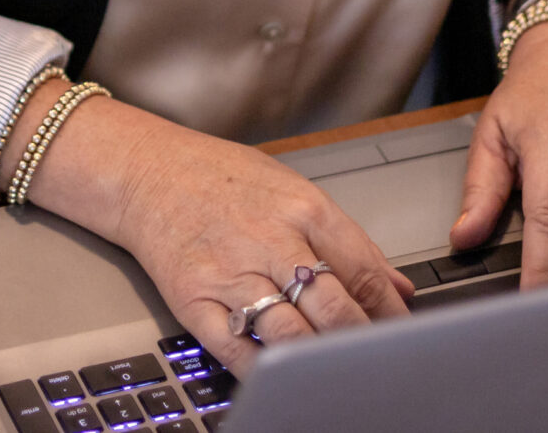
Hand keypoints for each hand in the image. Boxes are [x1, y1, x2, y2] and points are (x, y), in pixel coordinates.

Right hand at [12, 84, 414, 371]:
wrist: (145, 171)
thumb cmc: (220, 178)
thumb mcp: (293, 190)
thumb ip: (347, 239)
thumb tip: (396, 285)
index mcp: (301, 208)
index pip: (361, 269)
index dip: (389, 311)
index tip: (402, 333)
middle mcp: (268, 241)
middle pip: (332, 306)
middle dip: (361, 340)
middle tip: (375, 358)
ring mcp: (229, 273)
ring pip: (290, 334)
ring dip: (319, 359)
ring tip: (335, 371)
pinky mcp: (193, 300)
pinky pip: (235, 350)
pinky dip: (263, 372)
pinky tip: (282, 376)